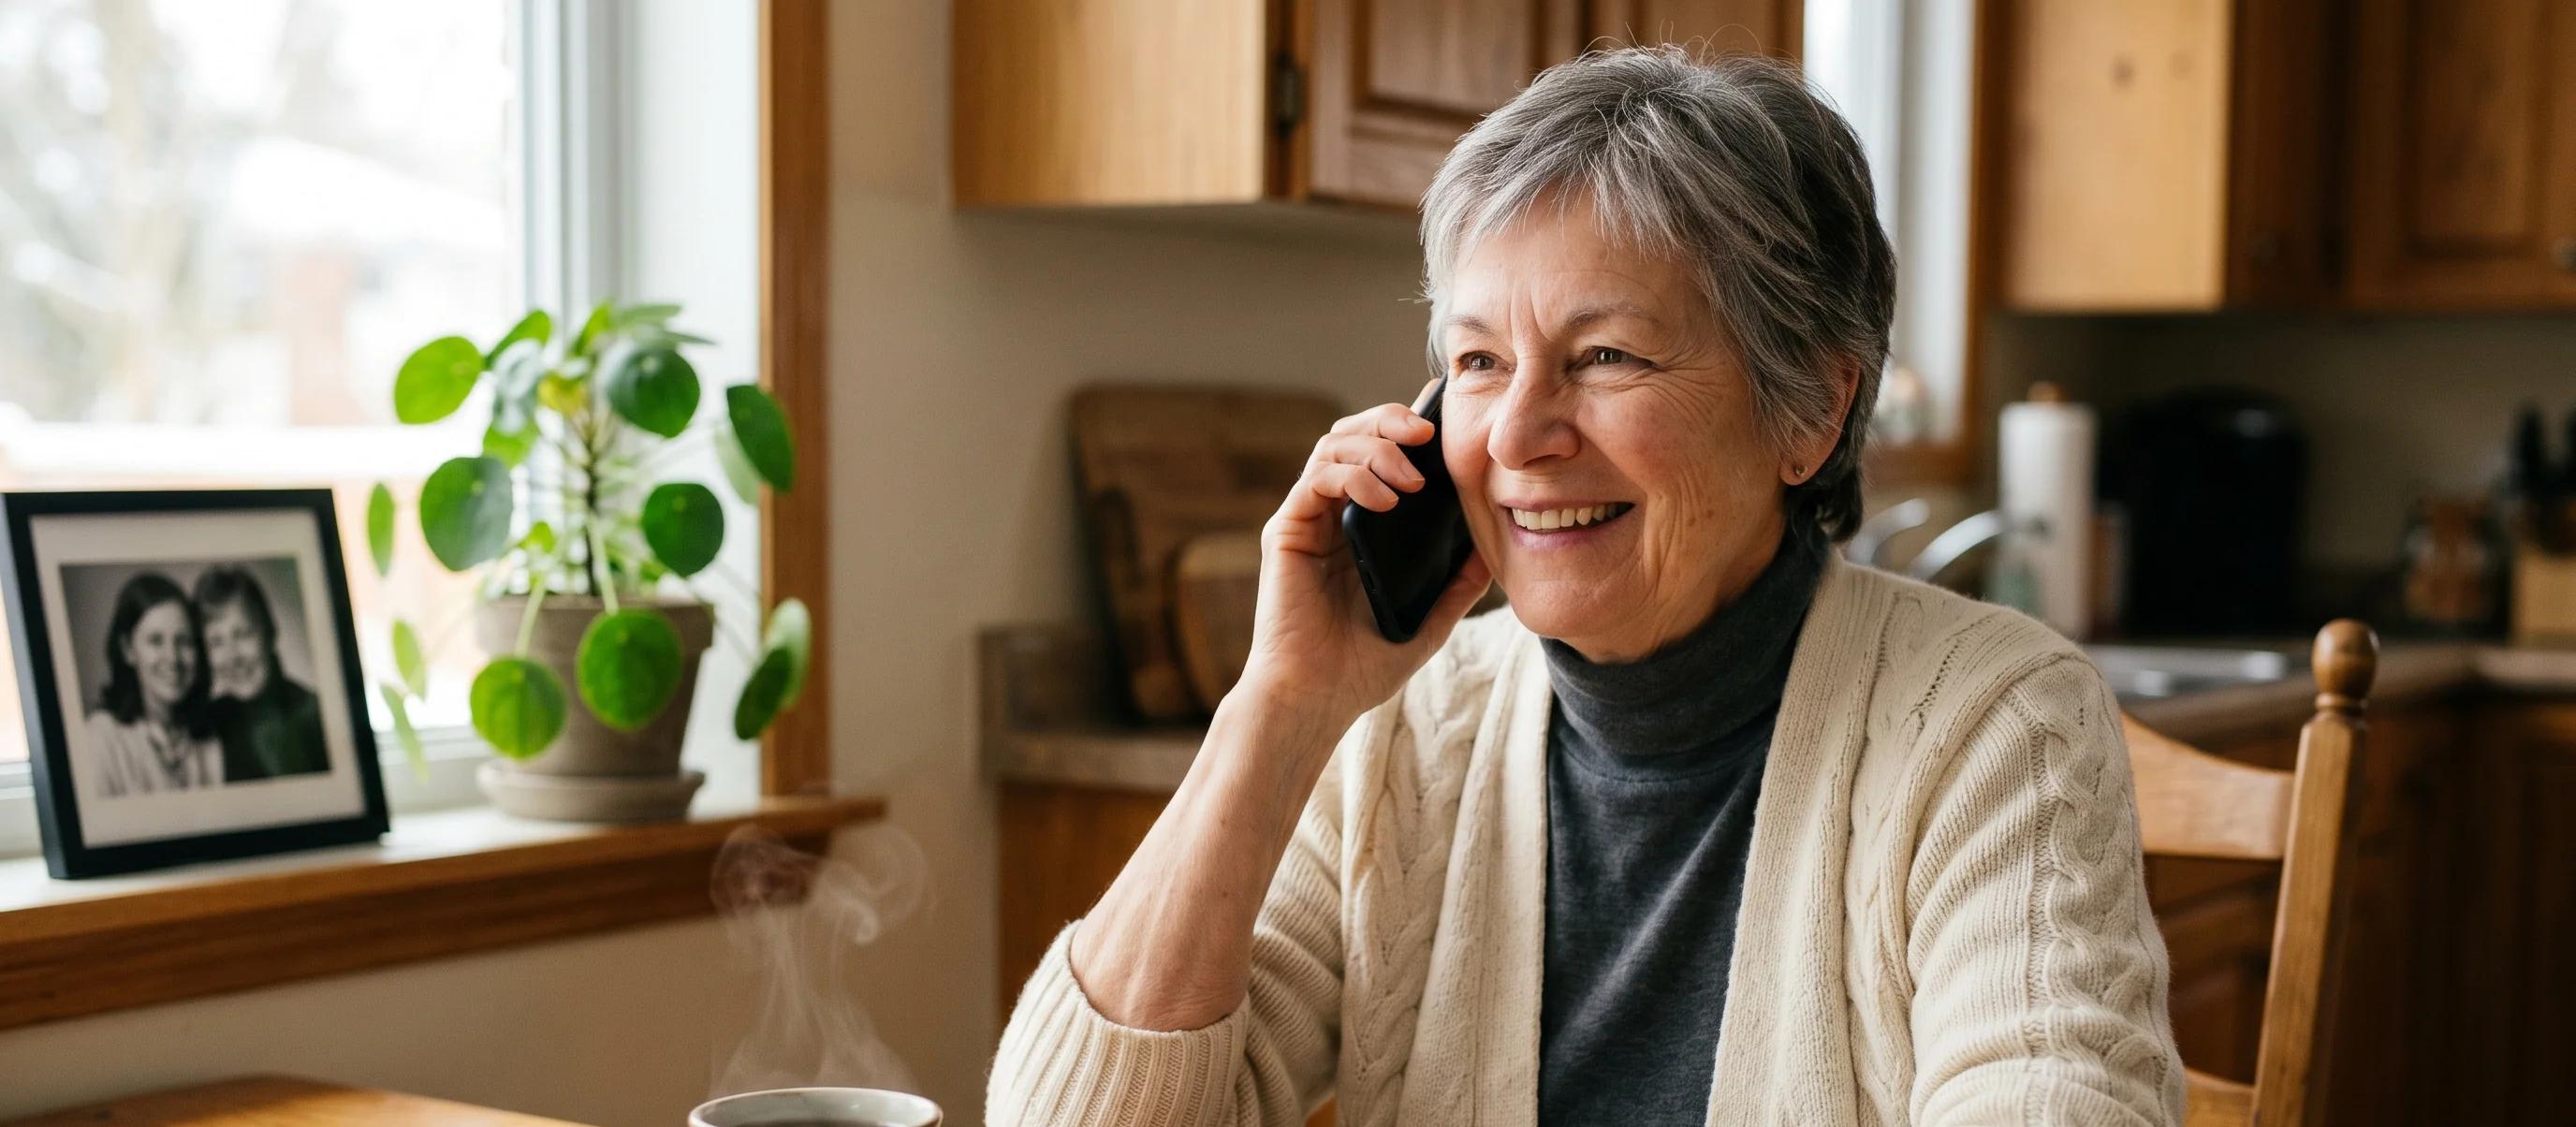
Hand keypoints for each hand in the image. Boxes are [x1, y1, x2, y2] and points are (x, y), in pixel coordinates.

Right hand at [1233, 381, 1492, 732]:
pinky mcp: (1286, 530)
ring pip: (1333, 445)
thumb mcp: (1428, 620)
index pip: (1383, 456)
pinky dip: (1352, 476)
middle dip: (1391, 420)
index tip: (1446, 422)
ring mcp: (1308, 520)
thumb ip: (1457, 585)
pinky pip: (1315, 479)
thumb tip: (1493, 549)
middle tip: (1427, 434)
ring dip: (1376, 447)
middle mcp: (1331, 515)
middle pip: (1354, 435)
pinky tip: (1384, 500)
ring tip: (1411, 478)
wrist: (1318, 699)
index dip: (1409, 430)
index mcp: (1363, 528)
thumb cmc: (1363, 667)